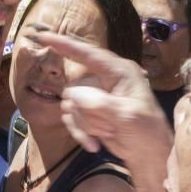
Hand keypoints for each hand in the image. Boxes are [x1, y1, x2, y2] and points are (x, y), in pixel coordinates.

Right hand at [33, 32, 170, 160]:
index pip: (88, 53)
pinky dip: (80, 133)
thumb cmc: (146, 131)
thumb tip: (72, 95)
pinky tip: (94, 144)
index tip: (43, 37)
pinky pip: (70, 118)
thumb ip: (100, 104)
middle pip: (75, 88)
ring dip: (85, 124)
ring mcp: (94, 96)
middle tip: (109, 127)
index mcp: (118, 71)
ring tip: (108, 132)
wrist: (147, 154)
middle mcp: (104, 79)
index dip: (65, 44)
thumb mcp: (128, 116)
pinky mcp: (87, 112)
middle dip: (87, 112)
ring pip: (70, 105)